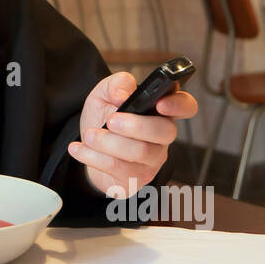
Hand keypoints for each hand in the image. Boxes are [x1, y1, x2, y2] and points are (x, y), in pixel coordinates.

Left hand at [68, 71, 198, 197]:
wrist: (88, 148)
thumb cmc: (103, 118)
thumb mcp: (104, 94)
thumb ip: (115, 84)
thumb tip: (123, 92)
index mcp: (160, 110)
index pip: (186, 106)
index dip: (179, 105)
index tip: (159, 104)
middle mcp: (162, 136)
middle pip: (165, 131)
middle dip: (136, 125)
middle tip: (110, 120)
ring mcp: (153, 159)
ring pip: (141, 152)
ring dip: (110, 142)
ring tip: (88, 135)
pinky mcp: (137, 178)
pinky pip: (120, 169)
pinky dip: (94, 157)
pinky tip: (78, 149)